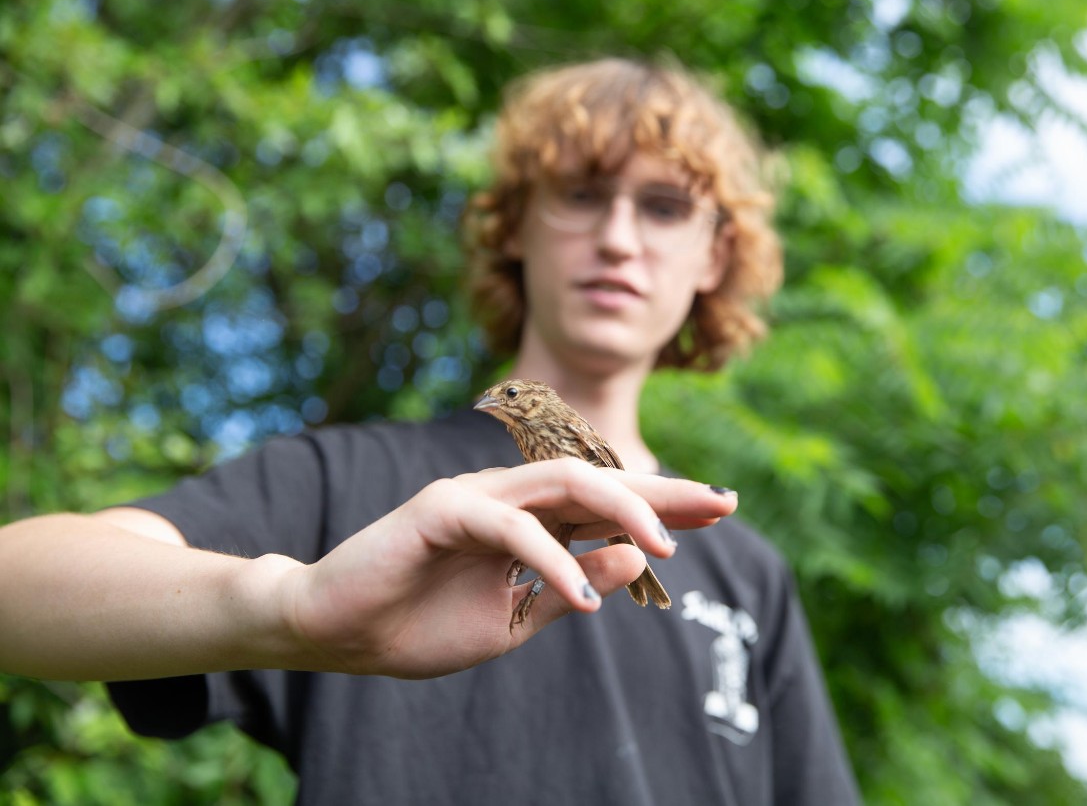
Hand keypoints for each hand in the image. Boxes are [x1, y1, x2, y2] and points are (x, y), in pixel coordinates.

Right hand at [277, 459, 736, 678]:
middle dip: (661, 491)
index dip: (663, 504)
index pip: (607, 508)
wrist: (335, 635)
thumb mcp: (513, 620)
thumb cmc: (417, 626)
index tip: (721, 510)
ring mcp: (475, 497)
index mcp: (529, 523)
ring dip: (618, 510)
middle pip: (599, 481)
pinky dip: (550, 561)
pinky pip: (510, 529)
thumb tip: (635, 560)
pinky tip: (582, 598)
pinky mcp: (440, 509)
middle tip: (722, 503)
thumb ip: (570, 586)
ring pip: (562, 484)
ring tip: (664, 547)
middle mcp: (509, 499)